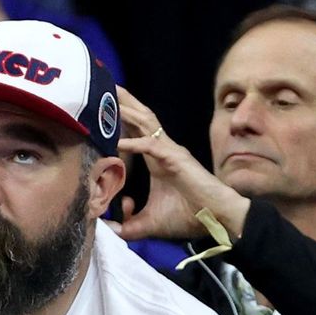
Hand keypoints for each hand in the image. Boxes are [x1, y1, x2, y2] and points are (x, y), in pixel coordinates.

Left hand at [113, 86, 250, 240]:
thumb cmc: (188, 215)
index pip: (134, 132)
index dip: (119, 120)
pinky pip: (152, 147)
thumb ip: (126, 226)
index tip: (99, 112)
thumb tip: (106, 229)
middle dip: (122, 102)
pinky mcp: (176, 159)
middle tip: (103, 85)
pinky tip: (118, 141)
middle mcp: (162, 149)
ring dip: (127, 110)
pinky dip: (135, 143)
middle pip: (139, 118)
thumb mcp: (147, 224)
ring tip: (110, 95)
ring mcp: (170, 151)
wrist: (216, 218)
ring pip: (146, 123)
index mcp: (155, 158)